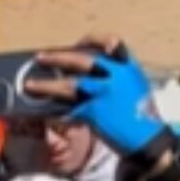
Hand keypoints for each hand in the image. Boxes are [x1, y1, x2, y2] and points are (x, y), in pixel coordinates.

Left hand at [24, 45, 167, 159]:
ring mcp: (104, 93)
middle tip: (41, 57)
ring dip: (47, 85)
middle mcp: (115, 76)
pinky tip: (43, 112)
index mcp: (127, 67)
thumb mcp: (134, 88)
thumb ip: (115, 77)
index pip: (110, 44)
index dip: (95, 40)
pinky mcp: (94, 112)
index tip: (78, 43)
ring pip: (69, 85)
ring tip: (30, 85)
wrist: (148, 139)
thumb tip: (89, 76)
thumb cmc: (140, 116)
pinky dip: (55, 112)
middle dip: (58, 57)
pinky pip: (69, 110)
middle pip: (82, 60)